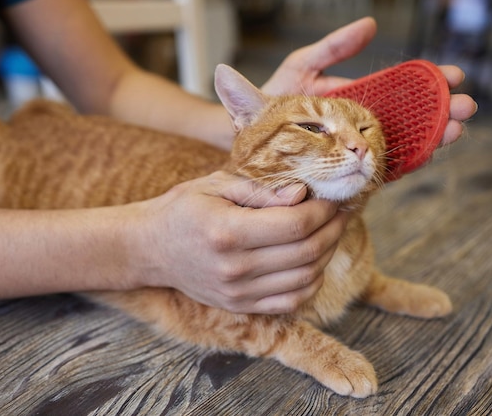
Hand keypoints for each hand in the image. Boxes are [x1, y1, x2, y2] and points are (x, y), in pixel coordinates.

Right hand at [138, 171, 347, 313]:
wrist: (150, 249)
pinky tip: (314, 260)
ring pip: (306, 278)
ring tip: (331, 231)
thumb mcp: (215, 185)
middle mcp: (235, 268)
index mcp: (227, 231)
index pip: (295, 224)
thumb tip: (303, 194)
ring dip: (328, 254)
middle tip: (340, 211)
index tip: (332, 196)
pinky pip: (292, 301)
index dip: (323, 210)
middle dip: (333, 228)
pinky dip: (312, 281)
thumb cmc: (182, 209)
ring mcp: (238, 292)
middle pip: (306, 252)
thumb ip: (261, 190)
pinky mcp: (240, 306)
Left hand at [261, 17, 477, 146]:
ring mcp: (356, 147)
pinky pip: (379, 167)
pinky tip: (426, 154)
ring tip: (455, 130)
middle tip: (466, 106)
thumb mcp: (304, 65)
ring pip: (402, 142)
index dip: (427, 84)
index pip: (400, 91)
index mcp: (356, 98)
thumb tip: (371, 25)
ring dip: (431, 136)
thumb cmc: (273, 98)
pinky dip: (404, 161)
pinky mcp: (346, 169)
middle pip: (409, 117)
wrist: (248, 132)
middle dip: (440, 111)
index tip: (453, 77)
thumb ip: (334, 48)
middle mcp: (361, 123)